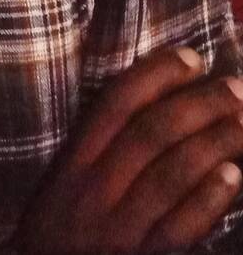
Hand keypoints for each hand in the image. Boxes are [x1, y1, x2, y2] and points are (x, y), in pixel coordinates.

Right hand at [15, 47, 242, 253]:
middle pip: (150, 134)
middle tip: (236, 87)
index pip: (115, 104)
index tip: (191, 57)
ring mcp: (118, 227)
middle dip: (197, 106)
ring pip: (169, 175)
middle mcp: (94, 188)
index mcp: (73, 160)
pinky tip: (233, 175)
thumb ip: (98, 142)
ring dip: (212, 144)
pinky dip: (208, 199)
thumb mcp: (65, 177)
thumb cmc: (61, 224)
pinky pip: (179, 228)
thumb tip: (156, 99)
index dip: (155, 76)